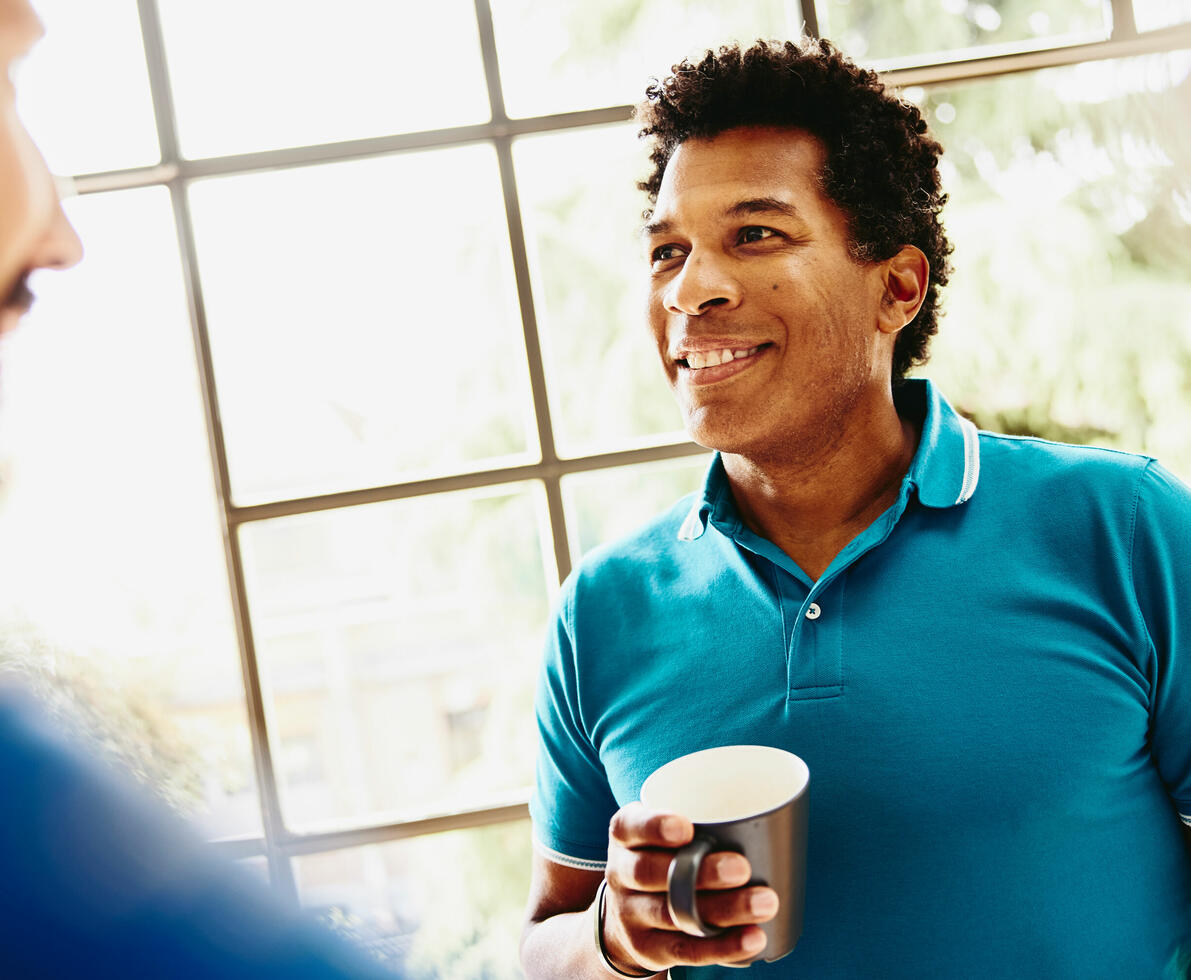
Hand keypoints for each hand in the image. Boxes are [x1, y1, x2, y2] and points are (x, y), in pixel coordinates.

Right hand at [599, 802, 778, 973]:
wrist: (623, 920)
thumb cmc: (662, 858)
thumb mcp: (660, 833)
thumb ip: (698, 821)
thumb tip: (772, 812)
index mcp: (624, 837)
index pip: (628, 827)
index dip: (654, 826)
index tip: (687, 827)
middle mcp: (621, 874)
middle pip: (651, 873)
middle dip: (699, 871)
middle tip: (743, 868)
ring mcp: (631, 914)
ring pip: (674, 914)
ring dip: (724, 909)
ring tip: (765, 903)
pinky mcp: (650, 949)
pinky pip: (686, 950)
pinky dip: (723, 946)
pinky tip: (753, 939)